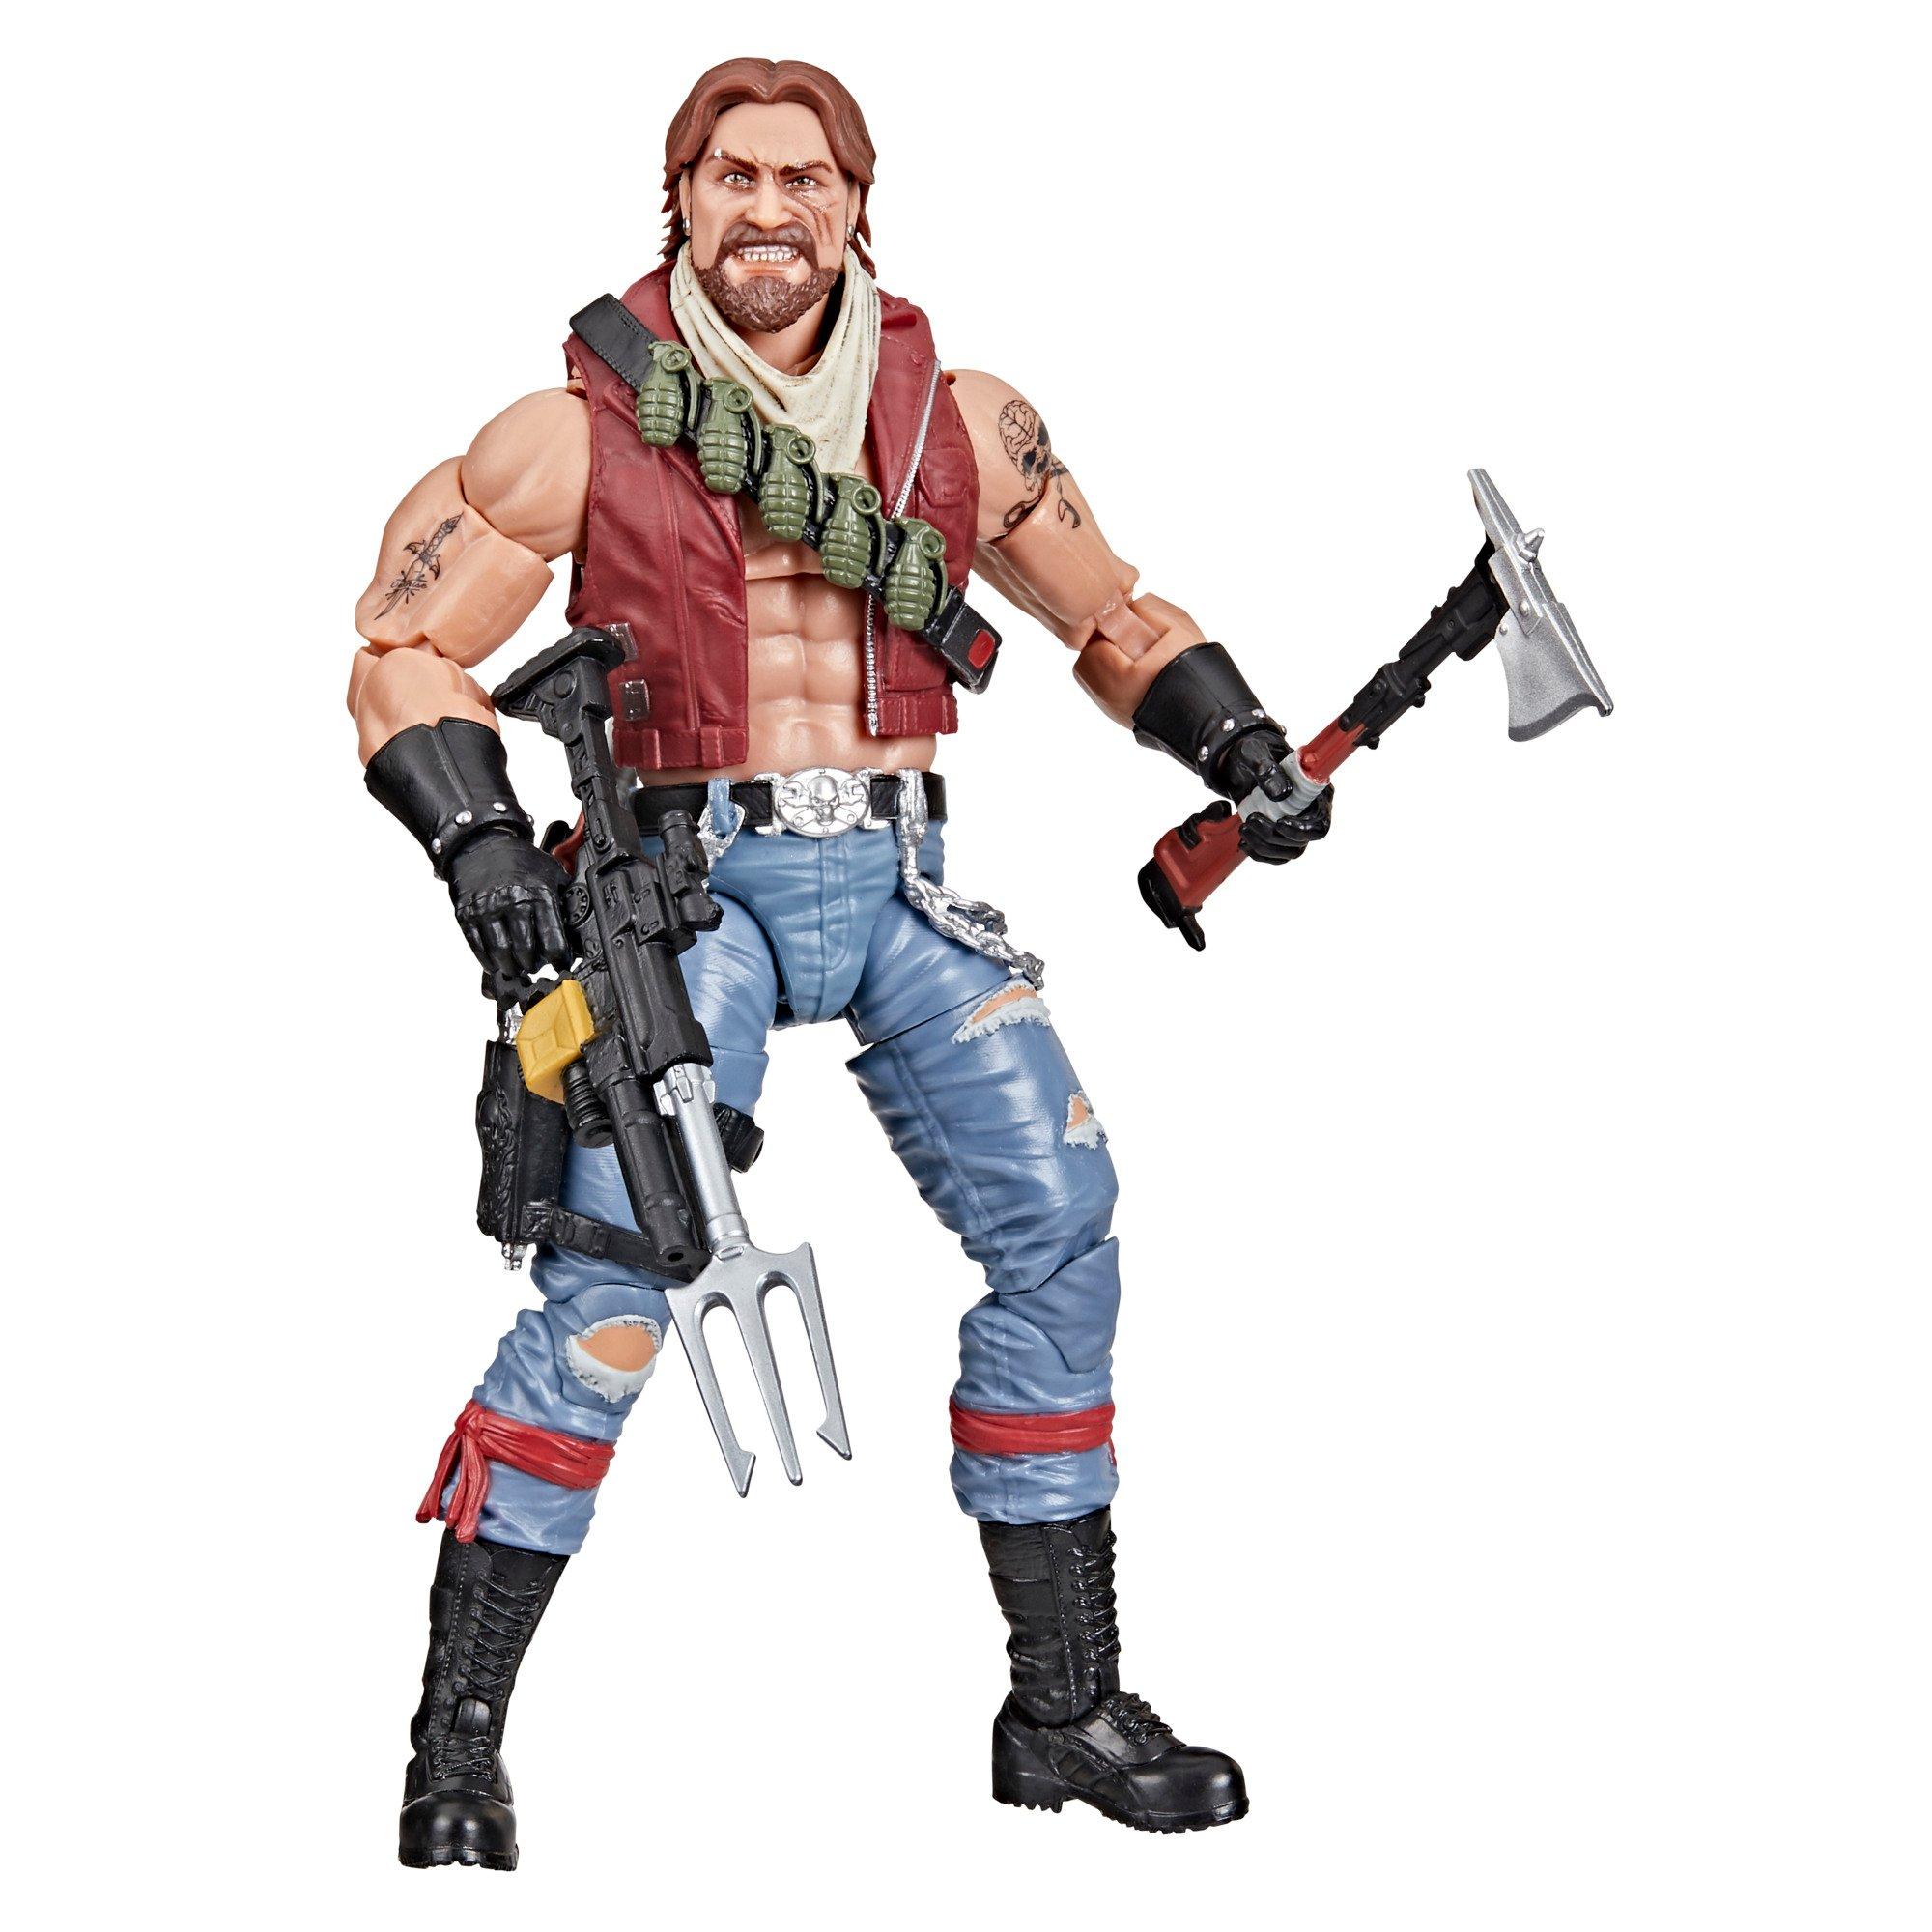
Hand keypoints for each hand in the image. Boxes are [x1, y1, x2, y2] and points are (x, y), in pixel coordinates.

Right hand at [447, 833, 571, 975]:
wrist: (483, 843)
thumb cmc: (520, 860)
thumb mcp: (551, 872)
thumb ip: (565, 898)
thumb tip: (580, 926)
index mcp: (539, 894)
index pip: (553, 938)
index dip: (560, 958)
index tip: (562, 964)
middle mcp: (513, 902)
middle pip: (526, 951)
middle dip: (534, 965)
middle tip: (537, 966)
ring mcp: (487, 909)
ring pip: (501, 953)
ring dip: (512, 967)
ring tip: (518, 967)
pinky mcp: (467, 914)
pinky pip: (478, 947)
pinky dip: (488, 960)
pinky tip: (497, 962)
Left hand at [1221, 726, 1333, 865]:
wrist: (1240, 762)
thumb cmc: (1253, 753)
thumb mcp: (1255, 752)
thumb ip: (1267, 768)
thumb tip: (1282, 793)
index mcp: (1316, 791)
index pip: (1320, 824)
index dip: (1303, 830)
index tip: (1280, 823)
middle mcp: (1310, 811)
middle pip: (1303, 841)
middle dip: (1274, 837)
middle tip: (1251, 821)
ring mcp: (1295, 824)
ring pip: (1288, 851)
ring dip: (1264, 846)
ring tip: (1245, 828)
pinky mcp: (1279, 833)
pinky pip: (1276, 855)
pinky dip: (1259, 853)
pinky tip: (1245, 842)